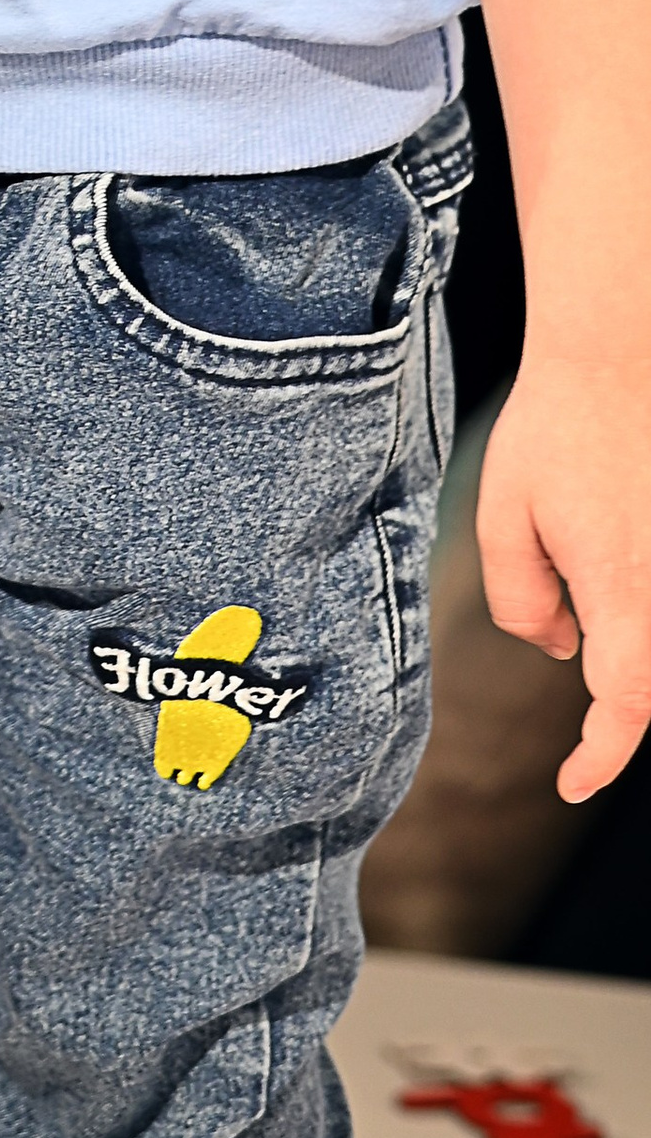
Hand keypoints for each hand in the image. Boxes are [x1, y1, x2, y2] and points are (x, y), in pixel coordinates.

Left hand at [478, 352, 650, 799]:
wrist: (618, 352)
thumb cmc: (554, 429)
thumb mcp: (502, 517)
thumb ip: (522, 600)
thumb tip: (562, 650)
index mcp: (625, 593)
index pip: (625, 712)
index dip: (599, 761)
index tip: (572, 785)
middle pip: (648, 683)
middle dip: (614, 711)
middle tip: (576, 724)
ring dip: (624, 645)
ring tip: (582, 572)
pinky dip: (632, 604)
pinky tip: (597, 545)